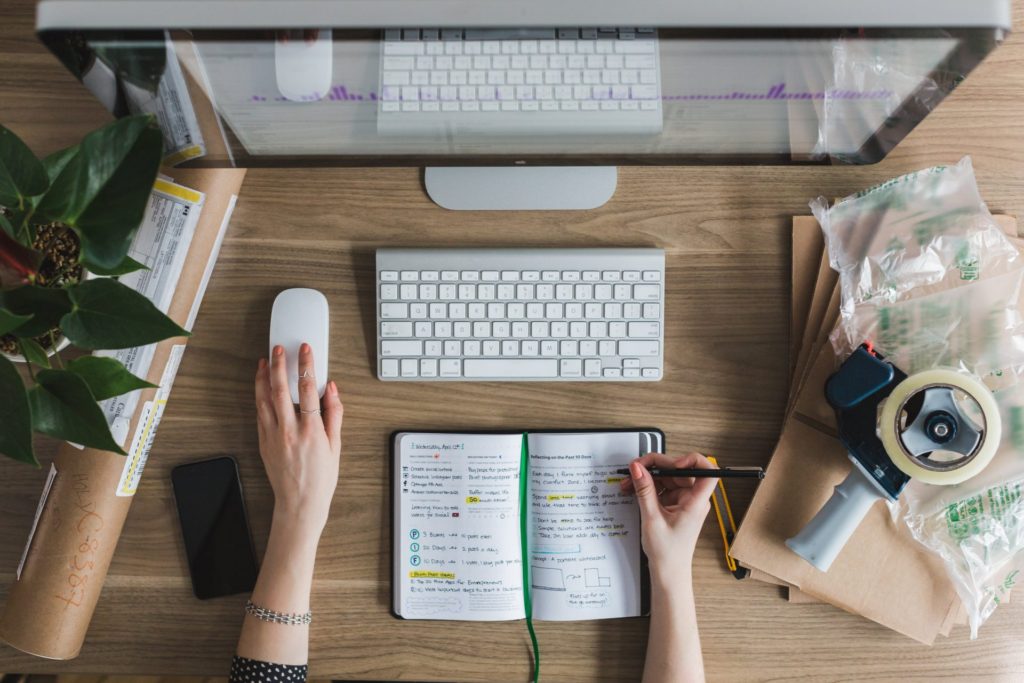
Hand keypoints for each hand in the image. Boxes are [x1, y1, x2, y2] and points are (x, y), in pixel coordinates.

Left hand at [255, 343, 342, 536]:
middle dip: (279, 364)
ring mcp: (273, 436)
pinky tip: (261, 386)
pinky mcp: (263, 441)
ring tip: (264, 361)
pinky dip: (259, 396)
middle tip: (278, 349)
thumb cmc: (321, 478)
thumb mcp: (336, 445)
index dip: (306, 365)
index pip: (308, 389)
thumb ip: (334, 414)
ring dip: (263, 377)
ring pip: (264, 399)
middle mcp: (289, 431)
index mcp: (311, 430)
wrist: (300, 502)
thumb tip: (331, 389)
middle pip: (280, 389)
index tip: (305, 350)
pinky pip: (259, 413)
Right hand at [620, 452, 717, 581]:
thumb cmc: (668, 553)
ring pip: (668, 476)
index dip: (692, 460)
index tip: (673, 462)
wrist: (668, 571)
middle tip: (635, 469)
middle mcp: (693, 498)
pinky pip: (663, 486)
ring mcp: (684, 500)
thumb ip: (645, 490)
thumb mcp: (652, 519)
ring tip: (630, 482)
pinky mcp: (675, 503)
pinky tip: (634, 489)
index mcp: (696, 503)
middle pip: (679, 470)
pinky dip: (648, 486)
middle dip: (655, 466)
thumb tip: (638, 468)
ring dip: (648, 477)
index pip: (707, 471)